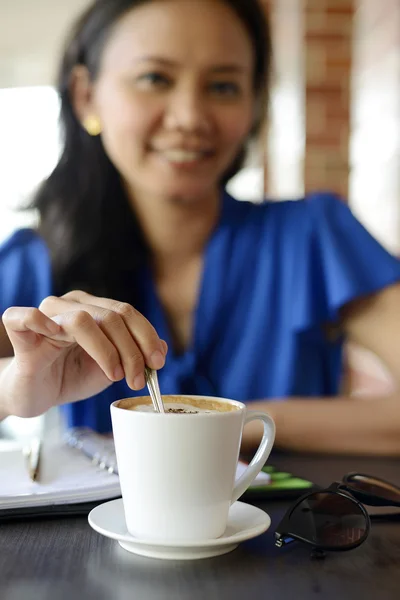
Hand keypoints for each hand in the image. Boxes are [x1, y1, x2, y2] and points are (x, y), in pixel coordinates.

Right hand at [2, 290, 166, 416]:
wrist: (34, 395)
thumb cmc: (69, 377)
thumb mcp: (110, 370)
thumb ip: (134, 356)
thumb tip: (164, 347)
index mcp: (93, 309)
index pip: (127, 312)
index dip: (147, 337)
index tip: (158, 363)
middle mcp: (71, 305)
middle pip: (112, 316)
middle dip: (133, 350)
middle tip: (138, 379)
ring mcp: (46, 316)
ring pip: (83, 320)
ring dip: (107, 350)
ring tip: (114, 375)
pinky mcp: (21, 332)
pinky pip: (26, 316)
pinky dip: (39, 321)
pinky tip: (56, 337)